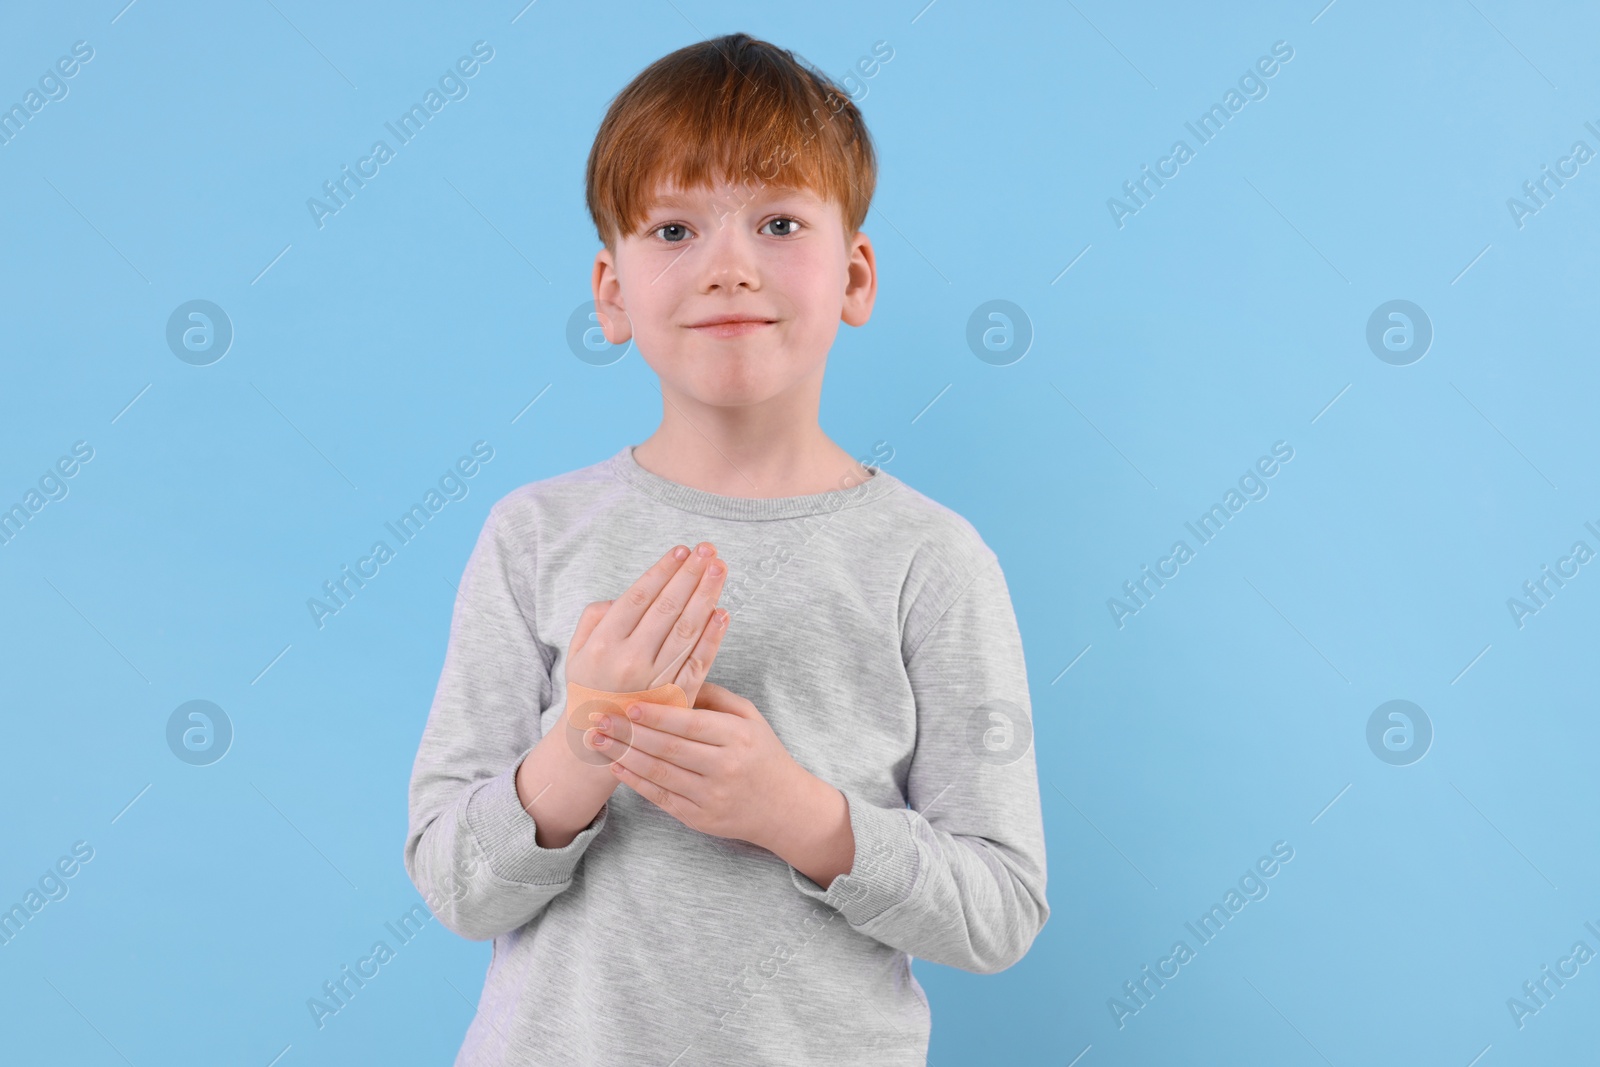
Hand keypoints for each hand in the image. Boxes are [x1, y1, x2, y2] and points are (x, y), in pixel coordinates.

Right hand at [566, 541, 730, 705]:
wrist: (599, 743)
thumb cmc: (590, 687)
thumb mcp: (575, 652)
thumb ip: (595, 618)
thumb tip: (625, 596)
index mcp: (603, 644)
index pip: (639, 596)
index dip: (663, 570)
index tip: (682, 550)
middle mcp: (630, 660)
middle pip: (668, 607)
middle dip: (691, 574)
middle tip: (709, 549)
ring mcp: (655, 680)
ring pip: (686, 630)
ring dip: (706, 596)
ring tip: (719, 569)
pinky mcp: (676, 698)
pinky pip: (699, 662)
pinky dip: (713, 636)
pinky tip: (723, 613)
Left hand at [591, 680, 805, 849]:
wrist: (784, 808)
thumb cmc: (763, 754)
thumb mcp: (750, 717)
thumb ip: (716, 696)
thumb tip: (676, 676)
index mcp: (738, 738)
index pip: (691, 724)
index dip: (657, 715)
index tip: (628, 705)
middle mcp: (725, 768)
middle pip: (669, 748)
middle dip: (628, 733)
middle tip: (598, 718)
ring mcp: (711, 797)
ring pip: (659, 774)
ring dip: (623, 755)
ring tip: (596, 740)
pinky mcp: (699, 818)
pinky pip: (660, 798)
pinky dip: (635, 781)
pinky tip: (615, 765)